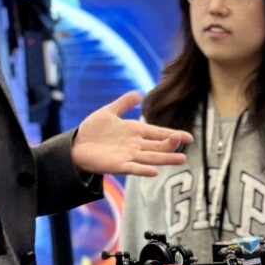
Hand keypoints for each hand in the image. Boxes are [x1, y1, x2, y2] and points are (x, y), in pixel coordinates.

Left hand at [71, 90, 193, 176]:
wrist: (75, 145)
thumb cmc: (92, 129)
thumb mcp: (109, 111)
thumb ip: (124, 103)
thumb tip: (139, 93)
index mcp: (135, 131)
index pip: (158, 132)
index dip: (173, 134)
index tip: (188, 137)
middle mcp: (135, 145)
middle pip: (158, 146)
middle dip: (171, 144)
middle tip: (185, 142)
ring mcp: (128, 156)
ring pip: (151, 158)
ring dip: (165, 158)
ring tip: (181, 159)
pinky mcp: (118, 165)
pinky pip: (133, 168)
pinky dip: (143, 170)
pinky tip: (154, 171)